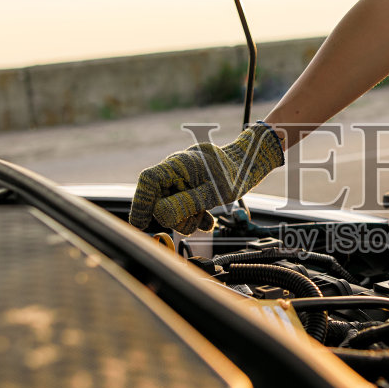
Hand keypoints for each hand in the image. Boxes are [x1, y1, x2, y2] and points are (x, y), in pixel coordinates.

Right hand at [129, 123, 284, 233]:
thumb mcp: (213, 193)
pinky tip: (206, 219)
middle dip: (174, 216)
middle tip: (194, 221)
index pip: (148, 181)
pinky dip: (191, 215)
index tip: (140, 224)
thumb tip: (161, 215)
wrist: (248, 164)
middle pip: (158, 198)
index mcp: (179, 165)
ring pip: (170, 205)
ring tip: (205, 217)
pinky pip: (180, 204)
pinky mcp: (186, 186)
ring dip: (185, 218)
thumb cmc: (234, 175)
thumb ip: (187, 203)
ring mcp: (179, 178)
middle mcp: (175, 169)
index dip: (141, 203)